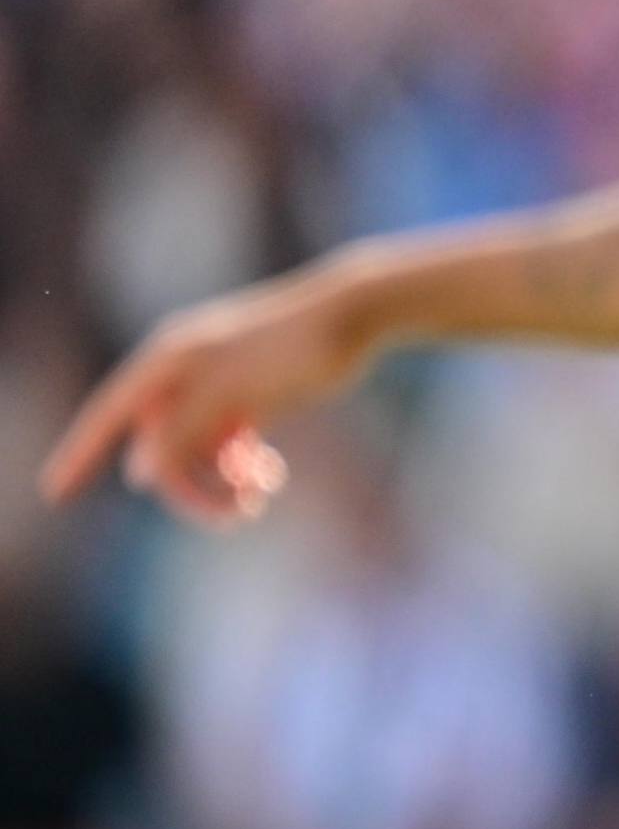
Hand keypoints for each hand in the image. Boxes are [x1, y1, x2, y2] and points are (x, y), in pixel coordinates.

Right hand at [39, 274, 371, 522]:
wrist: (356, 314)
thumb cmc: (296, 346)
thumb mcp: (238, 391)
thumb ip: (187, 429)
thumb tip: (141, 472)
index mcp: (168, 361)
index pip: (109, 414)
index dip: (79, 454)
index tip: (54, 493)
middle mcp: (184, 373)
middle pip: (160, 446)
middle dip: (189, 486)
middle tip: (236, 514)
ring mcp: (215, 387)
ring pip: (195, 452)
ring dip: (219, 481)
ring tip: (262, 492)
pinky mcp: (248, 398)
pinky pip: (224, 446)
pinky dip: (240, 467)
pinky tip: (268, 476)